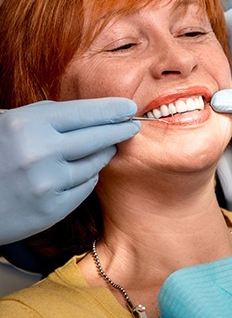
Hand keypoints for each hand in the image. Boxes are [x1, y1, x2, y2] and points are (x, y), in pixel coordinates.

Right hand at [0, 98, 139, 243]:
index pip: (84, 112)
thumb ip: (47, 116)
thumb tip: (93, 112)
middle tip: (133, 126)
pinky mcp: (52, 210)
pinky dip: (88, 176)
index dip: (111, 109)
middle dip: (120, 130)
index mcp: (27, 125)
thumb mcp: (9, 124)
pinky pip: (85, 187)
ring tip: (107, 146)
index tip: (129, 107)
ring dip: (104, 153)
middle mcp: (39, 153)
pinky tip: (85, 170)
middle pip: (97, 137)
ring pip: (95, 164)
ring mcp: (47, 184)